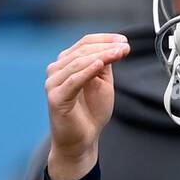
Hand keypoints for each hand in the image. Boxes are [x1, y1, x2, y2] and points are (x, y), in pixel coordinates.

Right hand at [45, 33, 128, 179]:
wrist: (82, 140)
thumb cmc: (90, 113)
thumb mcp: (103, 83)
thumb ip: (105, 65)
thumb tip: (114, 46)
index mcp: (68, 64)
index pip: (85, 43)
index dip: (105, 39)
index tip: (124, 40)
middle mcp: (58, 70)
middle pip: (82, 50)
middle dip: (105, 46)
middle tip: (124, 47)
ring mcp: (54, 82)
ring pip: (78, 62)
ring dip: (100, 55)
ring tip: (118, 53)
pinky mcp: (56, 97)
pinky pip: (73, 80)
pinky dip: (87, 71)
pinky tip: (99, 65)